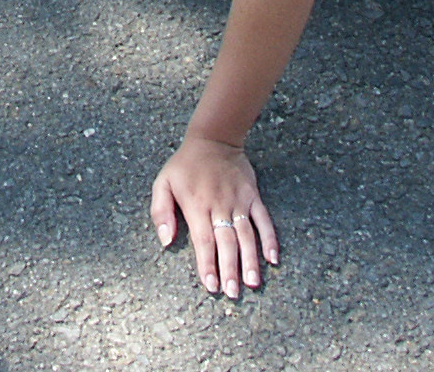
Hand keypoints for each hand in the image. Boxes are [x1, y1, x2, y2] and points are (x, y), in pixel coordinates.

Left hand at [151, 135, 279, 294]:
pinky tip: (272, 259)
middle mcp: (219, 205)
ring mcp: (239, 201)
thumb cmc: (185, 165)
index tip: (211, 286)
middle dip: (230, 270)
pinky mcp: (253, 197)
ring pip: (247, 235)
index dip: (207, 264)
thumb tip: (165, 241)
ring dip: (251, 260)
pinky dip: (270, 240)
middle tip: (233, 293)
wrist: (214, 139)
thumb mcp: (163, 183)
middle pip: (227, 242)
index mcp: (196, 205)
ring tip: (252, 283)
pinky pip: (264, 220)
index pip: (203, 240)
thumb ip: (161, 212)